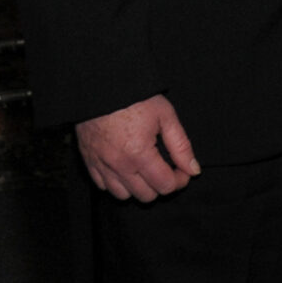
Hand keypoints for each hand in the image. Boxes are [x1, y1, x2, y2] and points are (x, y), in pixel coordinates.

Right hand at [76, 96, 200, 201]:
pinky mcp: (88, 162)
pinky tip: (126, 168)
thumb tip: (193, 169)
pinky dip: (116, 183)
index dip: (180, 180)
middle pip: (145, 196)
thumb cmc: (135, 98)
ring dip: (138, 187)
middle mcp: (118, 165)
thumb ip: (181, 146)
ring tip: (147, 169)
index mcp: (139, 154)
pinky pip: (103, 186)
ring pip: (123, 195)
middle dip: (161, 185)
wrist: (101, 86)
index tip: (183, 170)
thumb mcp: (166, 116)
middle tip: (167, 168)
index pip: (165, 186)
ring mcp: (100, 165)